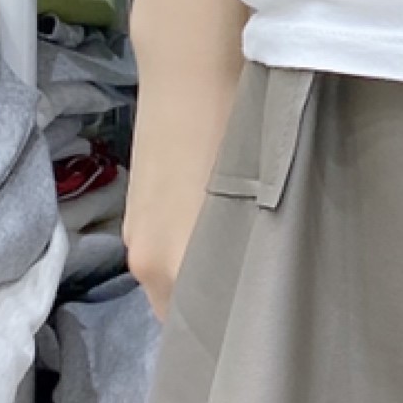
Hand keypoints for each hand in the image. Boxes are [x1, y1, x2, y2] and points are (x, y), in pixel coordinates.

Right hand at [123, 53, 240, 318]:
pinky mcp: (135, 208)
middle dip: (218, 309)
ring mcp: (136, 233)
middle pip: (182, 310)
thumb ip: (249, 260)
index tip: (266, 331)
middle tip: (266, 298)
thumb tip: (263, 292)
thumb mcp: (254, 207)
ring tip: (248, 255)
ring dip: (203, 274)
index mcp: (174, 267)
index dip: (231, 335)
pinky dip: (188, 247)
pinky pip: (164, 247)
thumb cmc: (238, 132)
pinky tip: (220, 224)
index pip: (199, 334)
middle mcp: (146, 261)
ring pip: (173, 277)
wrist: (191, 67)